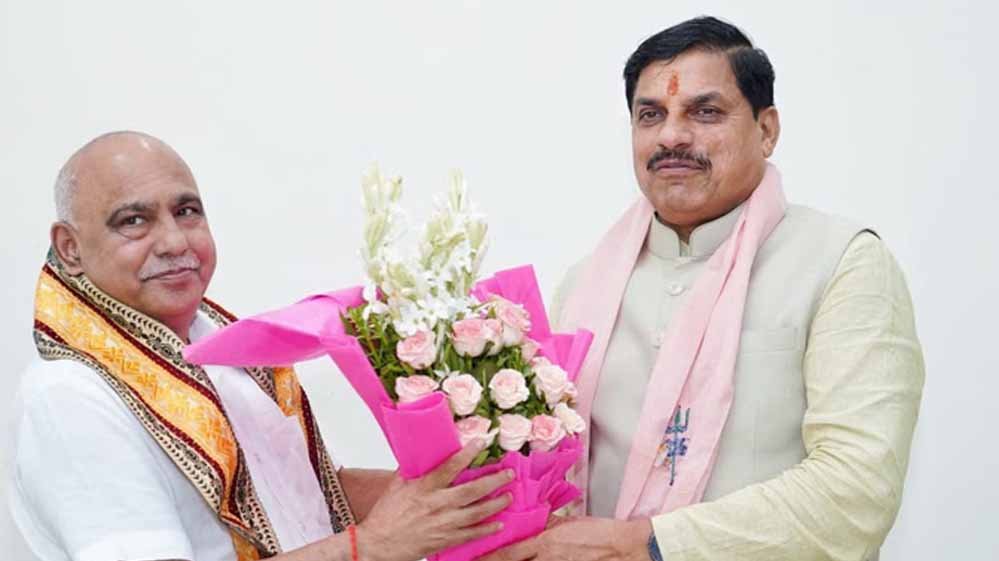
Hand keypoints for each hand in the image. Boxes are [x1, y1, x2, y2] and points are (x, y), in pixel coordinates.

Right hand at [357, 440, 513, 560]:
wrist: (378, 544)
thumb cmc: (385, 515)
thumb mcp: (396, 486)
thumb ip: (412, 469)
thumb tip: (421, 452)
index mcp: (425, 488)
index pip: (450, 467)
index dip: (467, 454)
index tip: (481, 442)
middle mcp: (438, 505)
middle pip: (472, 491)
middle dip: (494, 481)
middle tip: (509, 474)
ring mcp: (444, 524)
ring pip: (477, 512)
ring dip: (496, 504)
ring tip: (508, 496)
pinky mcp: (445, 540)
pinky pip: (471, 534)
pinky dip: (486, 529)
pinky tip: (497, 524)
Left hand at [477, 517, 651, 560]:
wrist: (623, 547)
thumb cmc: (598, 533)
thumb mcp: (568, 522)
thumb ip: (547, 523)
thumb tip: (533, 521)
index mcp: (544, 542)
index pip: (509, 553)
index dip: (489, 559)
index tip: (474, 560)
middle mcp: (546, 559)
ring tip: (502, 560)